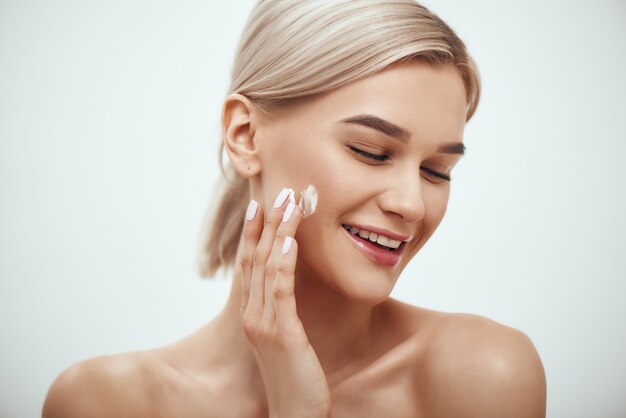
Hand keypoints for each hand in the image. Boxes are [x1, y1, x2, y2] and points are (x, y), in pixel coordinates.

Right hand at [237, 188, 330, 417]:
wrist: (294, 416)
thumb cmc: (295, 380)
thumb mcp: (287, 340)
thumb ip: (283, 314)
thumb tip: (290, 291)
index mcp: (252, 314)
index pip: (251, 264)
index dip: (254, 233)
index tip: (261, 204)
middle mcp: (252, 314)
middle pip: (256, 258)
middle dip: (267, 222)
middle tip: (279, 190)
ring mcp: (263, 323)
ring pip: (267, 266)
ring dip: (277, 232)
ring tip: (286, 202)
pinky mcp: (281, 334)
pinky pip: (280, 291)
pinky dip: (283, 262)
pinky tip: (289, 240)